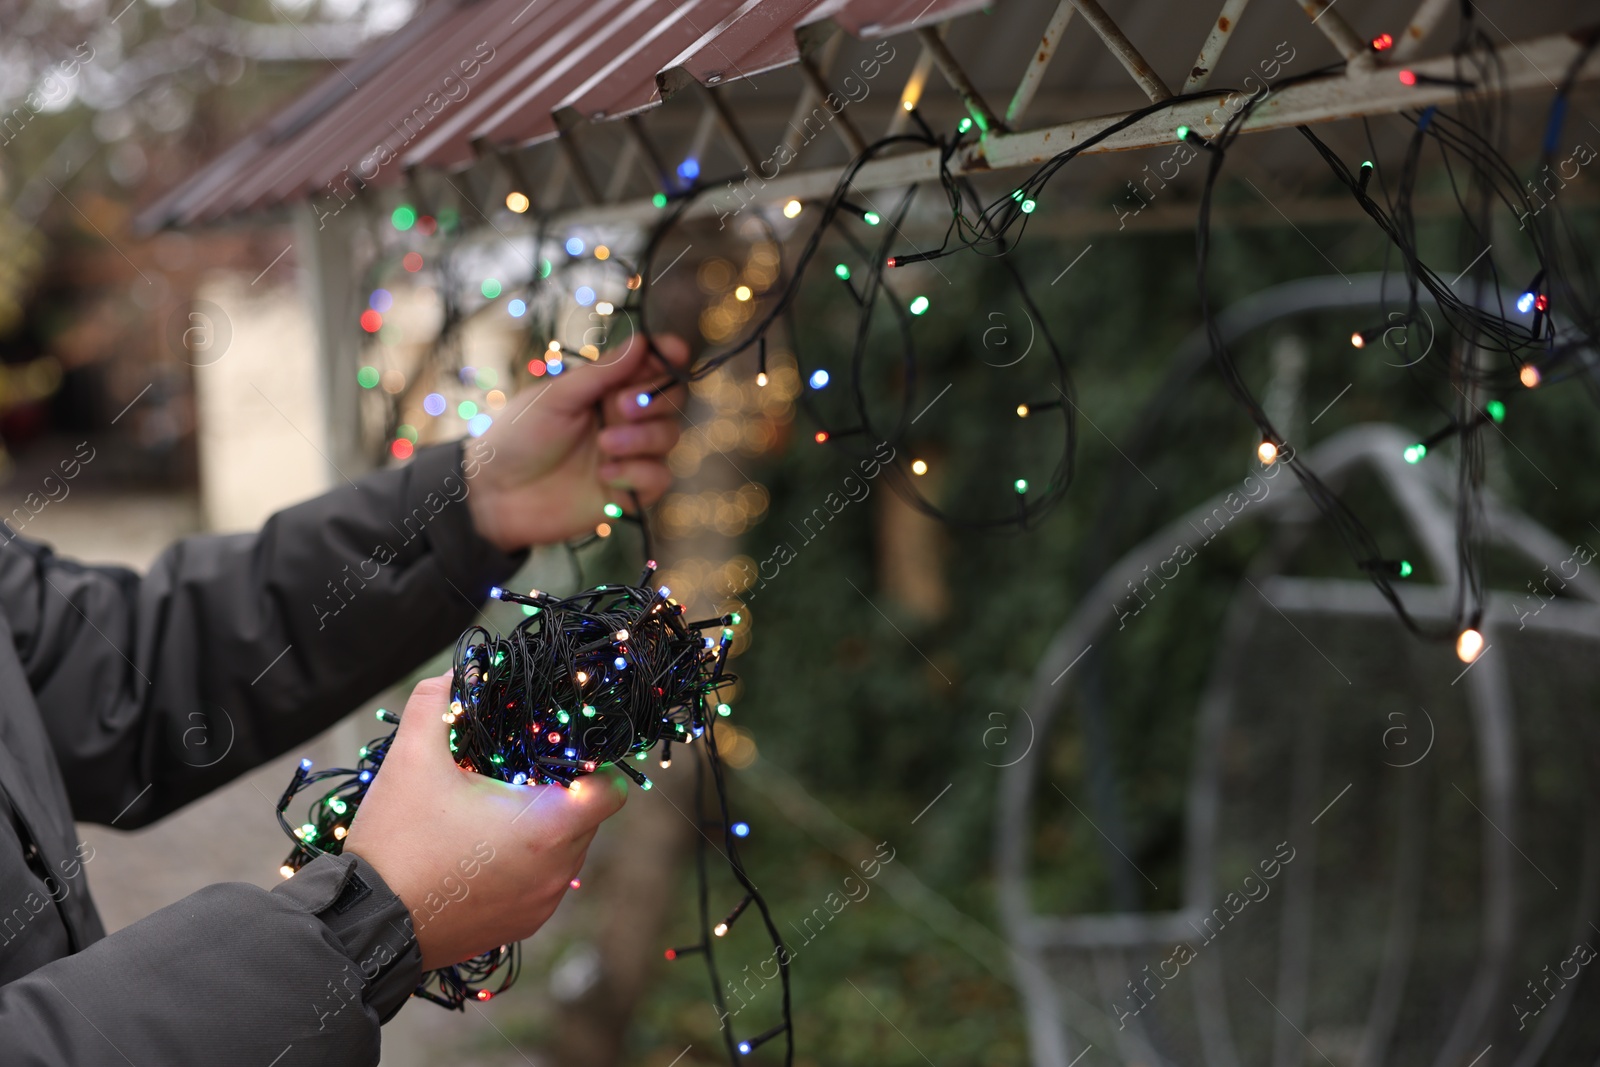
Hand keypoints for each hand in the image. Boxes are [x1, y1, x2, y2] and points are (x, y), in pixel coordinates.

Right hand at [344, 675, 626, 969]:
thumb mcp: (411, 760)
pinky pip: (543, 884)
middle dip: (561, 792)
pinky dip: (527, 863)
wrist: (364, 927)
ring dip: (543, 829)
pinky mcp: (520, 926)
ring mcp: (540, 905)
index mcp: (546, 827)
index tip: (560, 752)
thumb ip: (436, 705)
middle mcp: (556, 871)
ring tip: (496, 812)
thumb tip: (452, 674)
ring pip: (567, 852)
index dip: (595, 765)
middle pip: (588, 819)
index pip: (611, 791)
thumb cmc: (396, 842)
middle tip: (517, 774)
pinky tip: (483, 850)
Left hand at [466, 333, 689, 550]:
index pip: (651, 368)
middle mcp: (622, 420)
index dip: (668, 357)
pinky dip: (638, 473)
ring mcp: (627, 456)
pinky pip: (659, 479)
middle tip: (618, 408)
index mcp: (605, 391)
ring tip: (604, 445)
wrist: (495, 495)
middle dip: (653, 401)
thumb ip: (602, 373)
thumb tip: (642, 341)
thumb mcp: (555, 398)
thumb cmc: (517, 437)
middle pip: (671, 401)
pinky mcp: (627, 492)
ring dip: (642, 439)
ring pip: (668, 438)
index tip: (675, 351)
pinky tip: (605, 476)